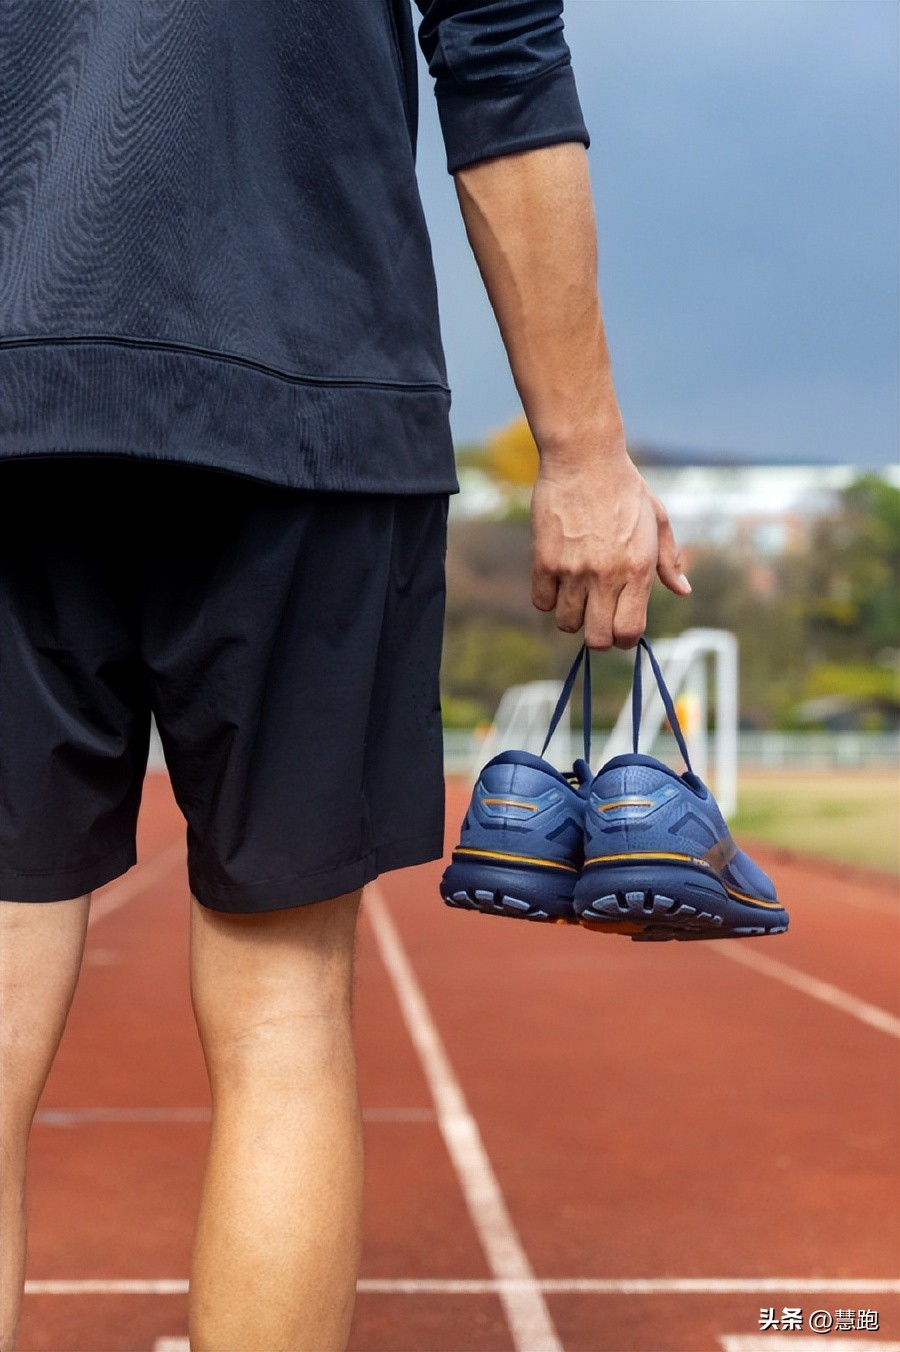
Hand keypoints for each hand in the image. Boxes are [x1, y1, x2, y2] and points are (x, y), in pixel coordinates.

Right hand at [530, 451, 690, 649]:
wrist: (583, 457)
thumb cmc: (624, 486)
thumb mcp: (656, 519)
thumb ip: (669, 560)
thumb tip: (683, 590)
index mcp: (637, 569)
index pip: (629, 631)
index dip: (625, 638)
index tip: (621, 629)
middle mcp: (605, 575)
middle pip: (597, 638)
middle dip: (599, 636)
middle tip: (598, 619)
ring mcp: (572, 570)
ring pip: (567, 623)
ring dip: (573, 615)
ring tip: (577, 595)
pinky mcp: (544, 560)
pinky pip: (542, 602)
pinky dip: (549, 599)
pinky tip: (557, 582)